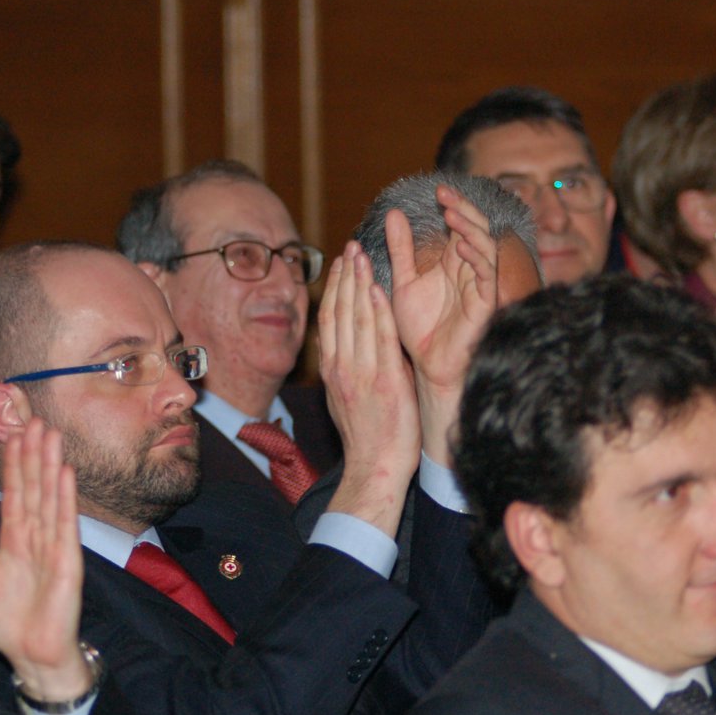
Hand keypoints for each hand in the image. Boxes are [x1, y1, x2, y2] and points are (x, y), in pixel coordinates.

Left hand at [0, 419, 91, 703]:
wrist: (32, 657)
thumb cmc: (6, 626)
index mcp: (16, 543)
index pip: (14, 496)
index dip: (13, 466)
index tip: (12, 434)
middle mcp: (37, 540)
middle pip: (35, 488)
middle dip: (34, 454)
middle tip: (32, 417)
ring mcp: (54, 548)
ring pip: (50, 498)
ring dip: (50, 466)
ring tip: (50, 433)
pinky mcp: (67, 562)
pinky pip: (65, 525)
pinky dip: (65, 499)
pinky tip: (65, 472)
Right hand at [318, 242, 419, 534]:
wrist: (375, 468)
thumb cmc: (369, 439)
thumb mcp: (347, 400)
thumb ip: (351, 369)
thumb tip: (355, 347)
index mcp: (333, 370)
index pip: (331, 319)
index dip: (335, 288)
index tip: (341, 263)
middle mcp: (342, 367)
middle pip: (341, 312)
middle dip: (345, 276)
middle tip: (350, 246)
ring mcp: (361, 373)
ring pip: (357, 319)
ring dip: (359, 283)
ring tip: (362, 255)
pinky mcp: (384, 381)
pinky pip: (380, 339)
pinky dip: (378, 312)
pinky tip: (377, 289)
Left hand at [386, 184, 498, 395]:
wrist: (427, 365)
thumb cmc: (419, 327)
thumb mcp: (403, 281)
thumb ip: (401, 249)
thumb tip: (393, 212)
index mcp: (454, 261)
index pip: (461, 224)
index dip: (454, 205)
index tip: (438, 190)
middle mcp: (470, 269)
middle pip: (477, 228)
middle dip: (464, 209)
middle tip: (445, 194)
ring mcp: (480, 285)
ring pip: (485, 247)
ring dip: (470, 229)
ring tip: (452, 215)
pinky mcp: (484, 303)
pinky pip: (487, 276)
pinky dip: (476, 258)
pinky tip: (461, 246)